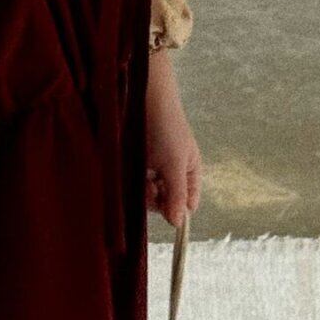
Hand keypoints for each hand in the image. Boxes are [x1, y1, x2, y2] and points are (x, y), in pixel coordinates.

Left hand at [144, 48, 201, 228]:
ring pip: (147, 193)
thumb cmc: (166, 127)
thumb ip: (177, 194)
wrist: (142, 96)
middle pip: (164, 202)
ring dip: (142, 189)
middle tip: (148, 186)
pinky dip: (132, 180)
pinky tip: (131, 170)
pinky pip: (134, 182)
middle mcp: (172, 172)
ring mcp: (153, 167)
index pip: (187, 204)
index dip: (176, 210)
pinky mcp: (135, 163)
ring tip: (140, 173)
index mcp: (189, 172)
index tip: (164, 207)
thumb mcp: (174, 163)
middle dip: (155, 198)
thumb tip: (179, 224)